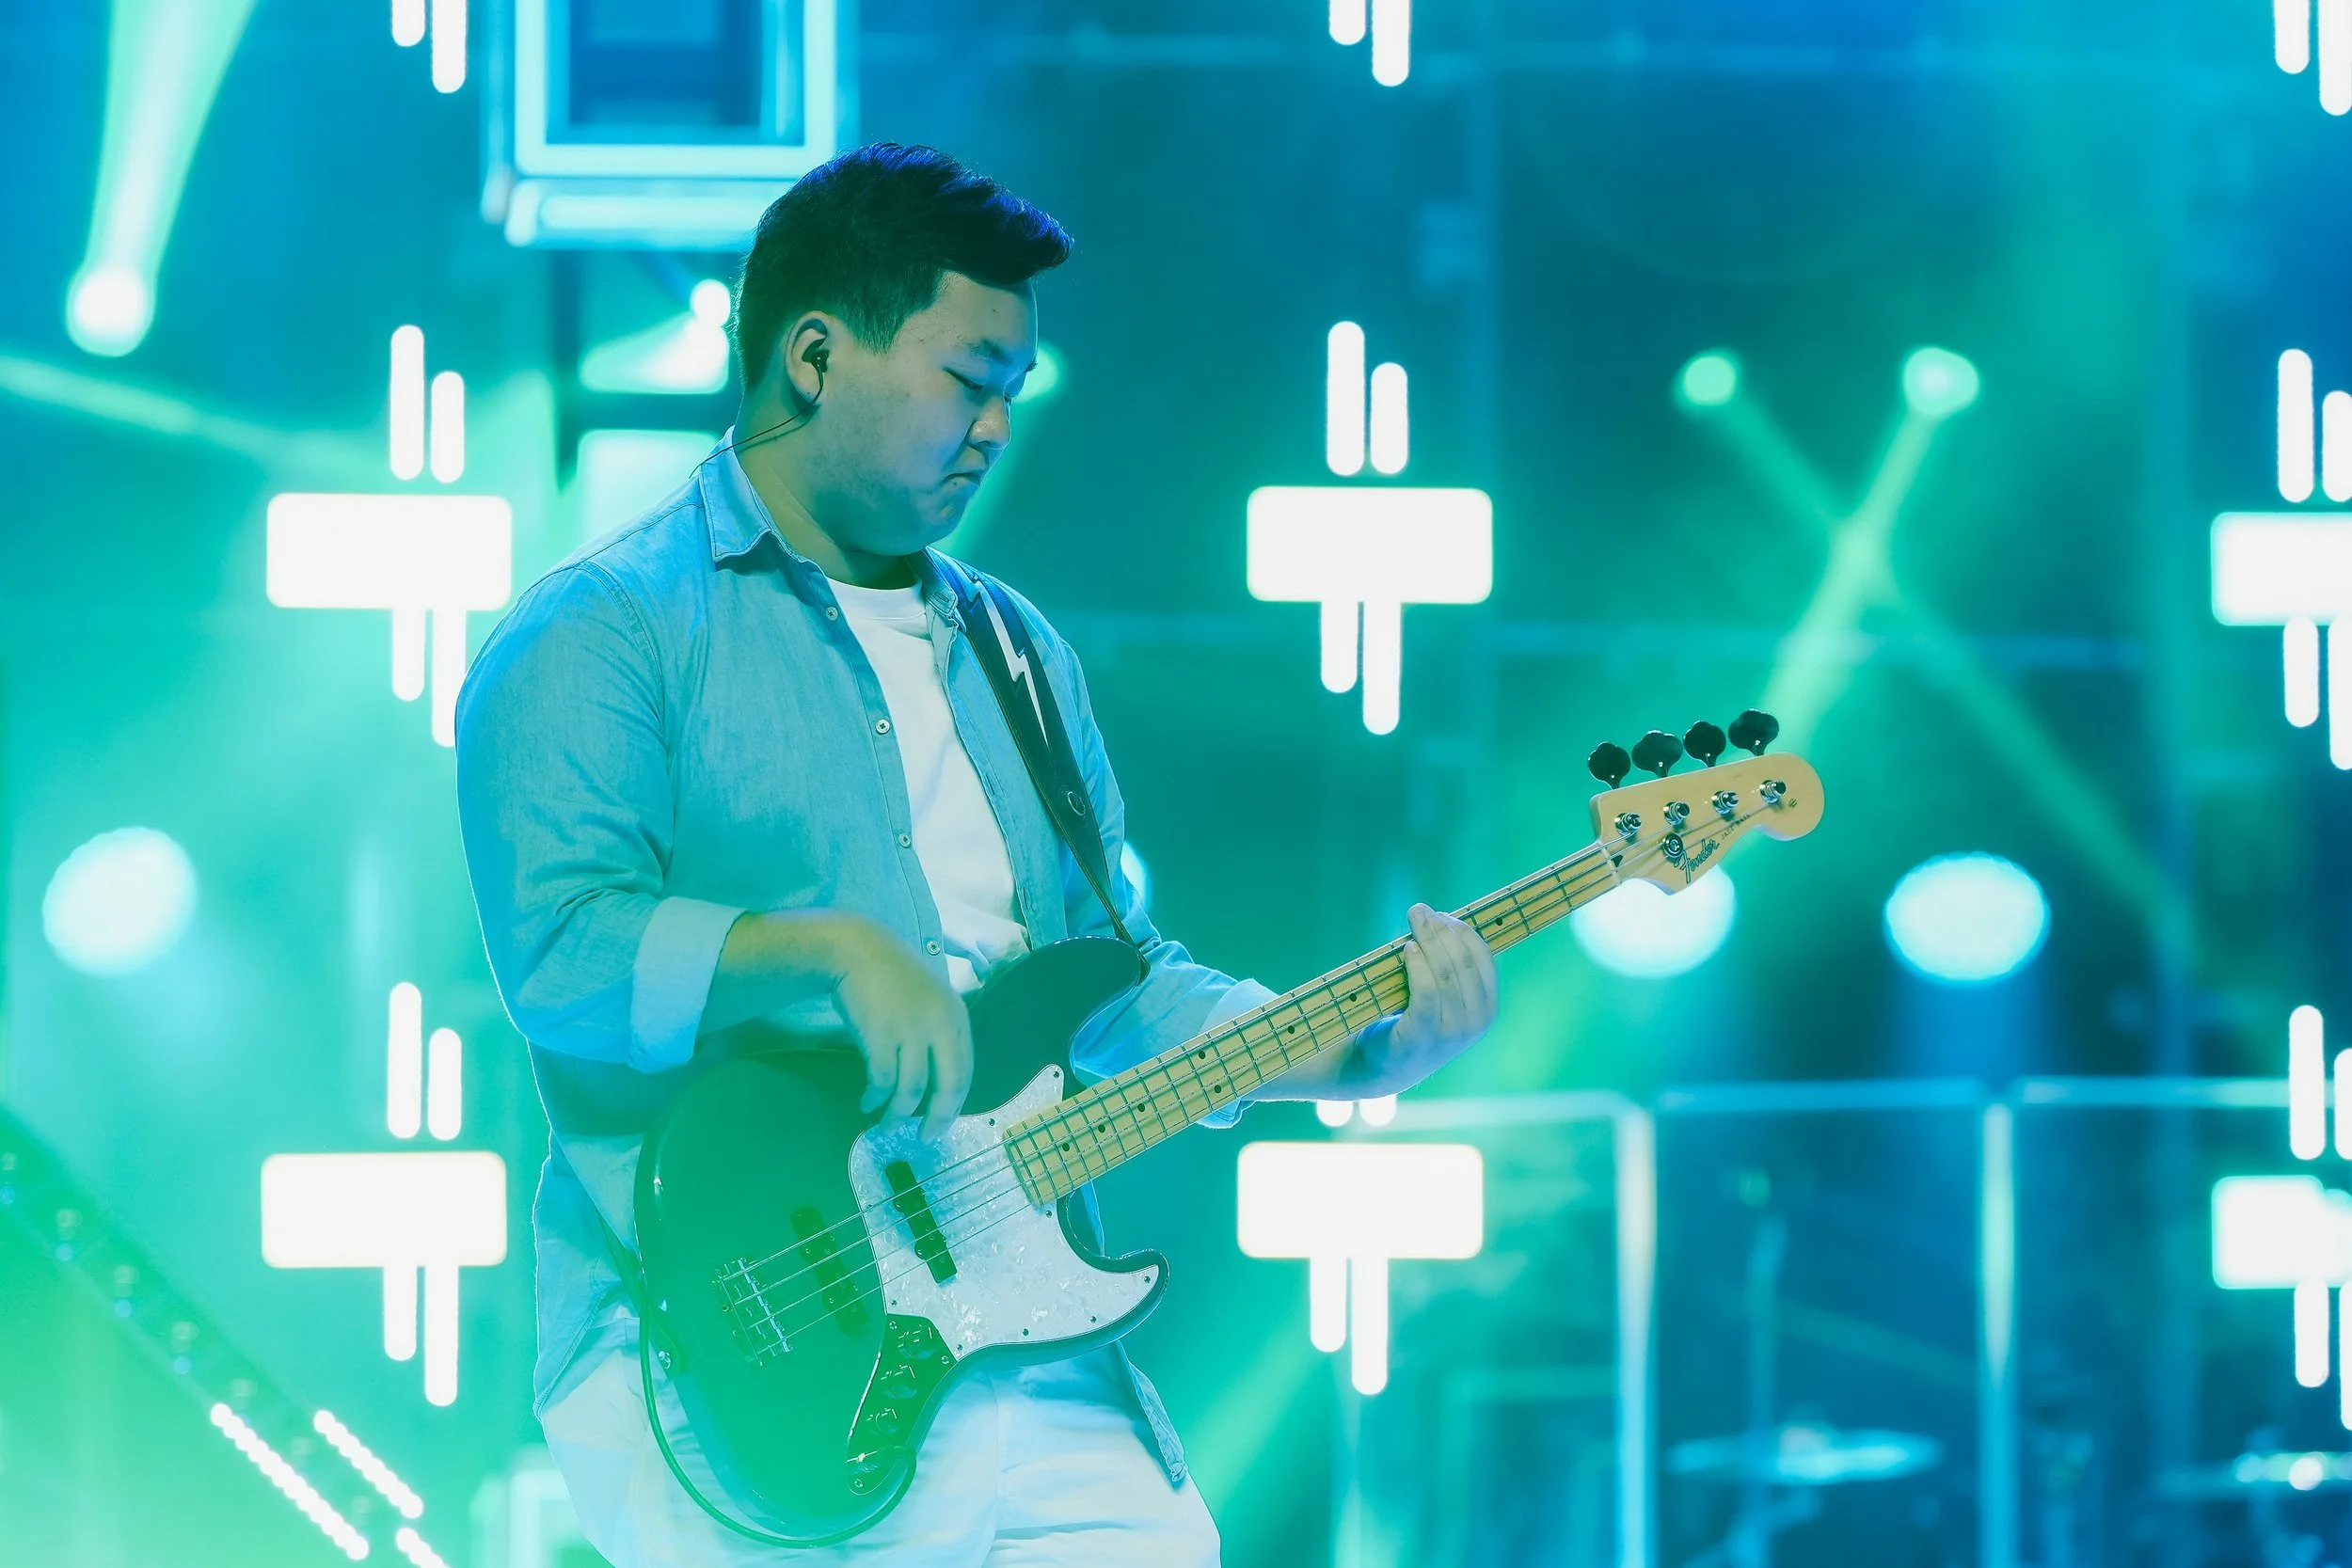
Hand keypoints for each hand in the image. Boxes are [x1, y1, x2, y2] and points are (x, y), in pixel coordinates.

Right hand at [829, 922, 972, 1141]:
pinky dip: (875, 1097)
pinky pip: (882, 1080)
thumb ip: (939, 1035)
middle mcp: (940, 1026)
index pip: (965, 1073)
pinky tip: (867, 1102)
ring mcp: (912, 1031)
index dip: (953, 1105)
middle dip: (937, 1119)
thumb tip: (936, 1083)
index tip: (941, 1124)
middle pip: (948, 1087)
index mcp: (957, 1018)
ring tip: (886, 1124)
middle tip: (924, 1138)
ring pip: (912, 1090)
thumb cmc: (891, 977)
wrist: (856, 950)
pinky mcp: (881, 1035)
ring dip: (898, 1114)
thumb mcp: (929, 1001)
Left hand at [1348, 904, 1498, 1096]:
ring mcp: (1452, 1033)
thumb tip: (1439, 918)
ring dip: (1428, 940)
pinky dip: (1417, 966)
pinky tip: (1407, 949)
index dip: (1463, 931)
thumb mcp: (1442, 996)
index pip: (1484, 959)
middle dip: (1442, 929)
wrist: (1383, 1064)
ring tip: (1412, 921)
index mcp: (1487, 1009)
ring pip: (1445, 974)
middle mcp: (1476, 1023)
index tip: (1441, 914)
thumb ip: (1450, 967)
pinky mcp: (1424, 1036)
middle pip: (1464, 962)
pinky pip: (1426, 992)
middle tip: (1419, 910)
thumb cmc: (1412, 1020)